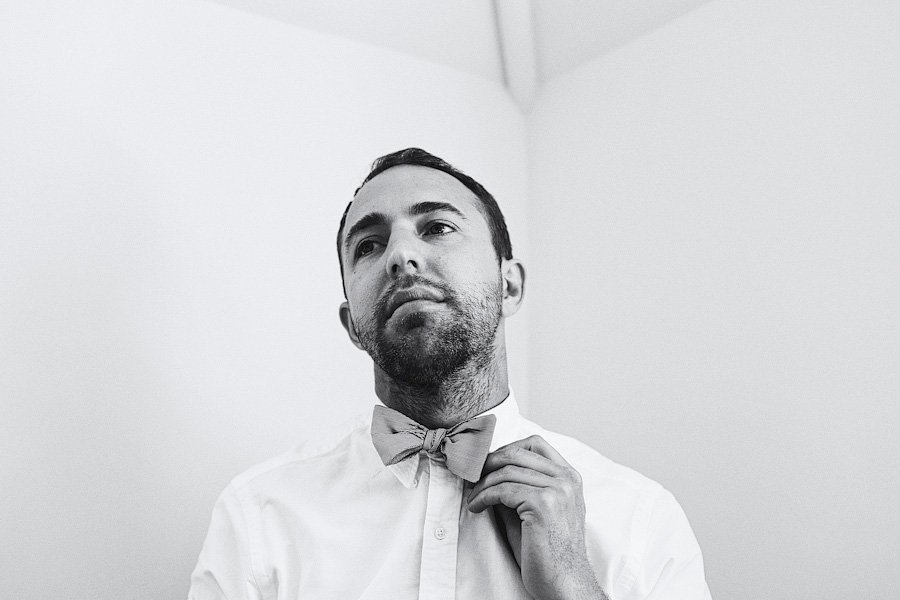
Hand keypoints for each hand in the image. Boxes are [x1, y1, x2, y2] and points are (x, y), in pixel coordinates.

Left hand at [467, 435, 608, 599]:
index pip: (535, 443)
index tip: (488, 464)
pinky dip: (484, 496)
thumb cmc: (550, 552)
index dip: (507, 449)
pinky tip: (477, 507)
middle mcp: (566, 479)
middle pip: (517, 452)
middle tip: (473, 477)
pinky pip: (502, 490)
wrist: (565, 583)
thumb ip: (519, 488)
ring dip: (482, 484)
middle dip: (489, 463)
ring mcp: (557, 490)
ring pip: (507, 471)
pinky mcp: (543, 504)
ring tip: (473, 497)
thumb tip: (489, 473)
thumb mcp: (537, 511)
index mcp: (569, 477)